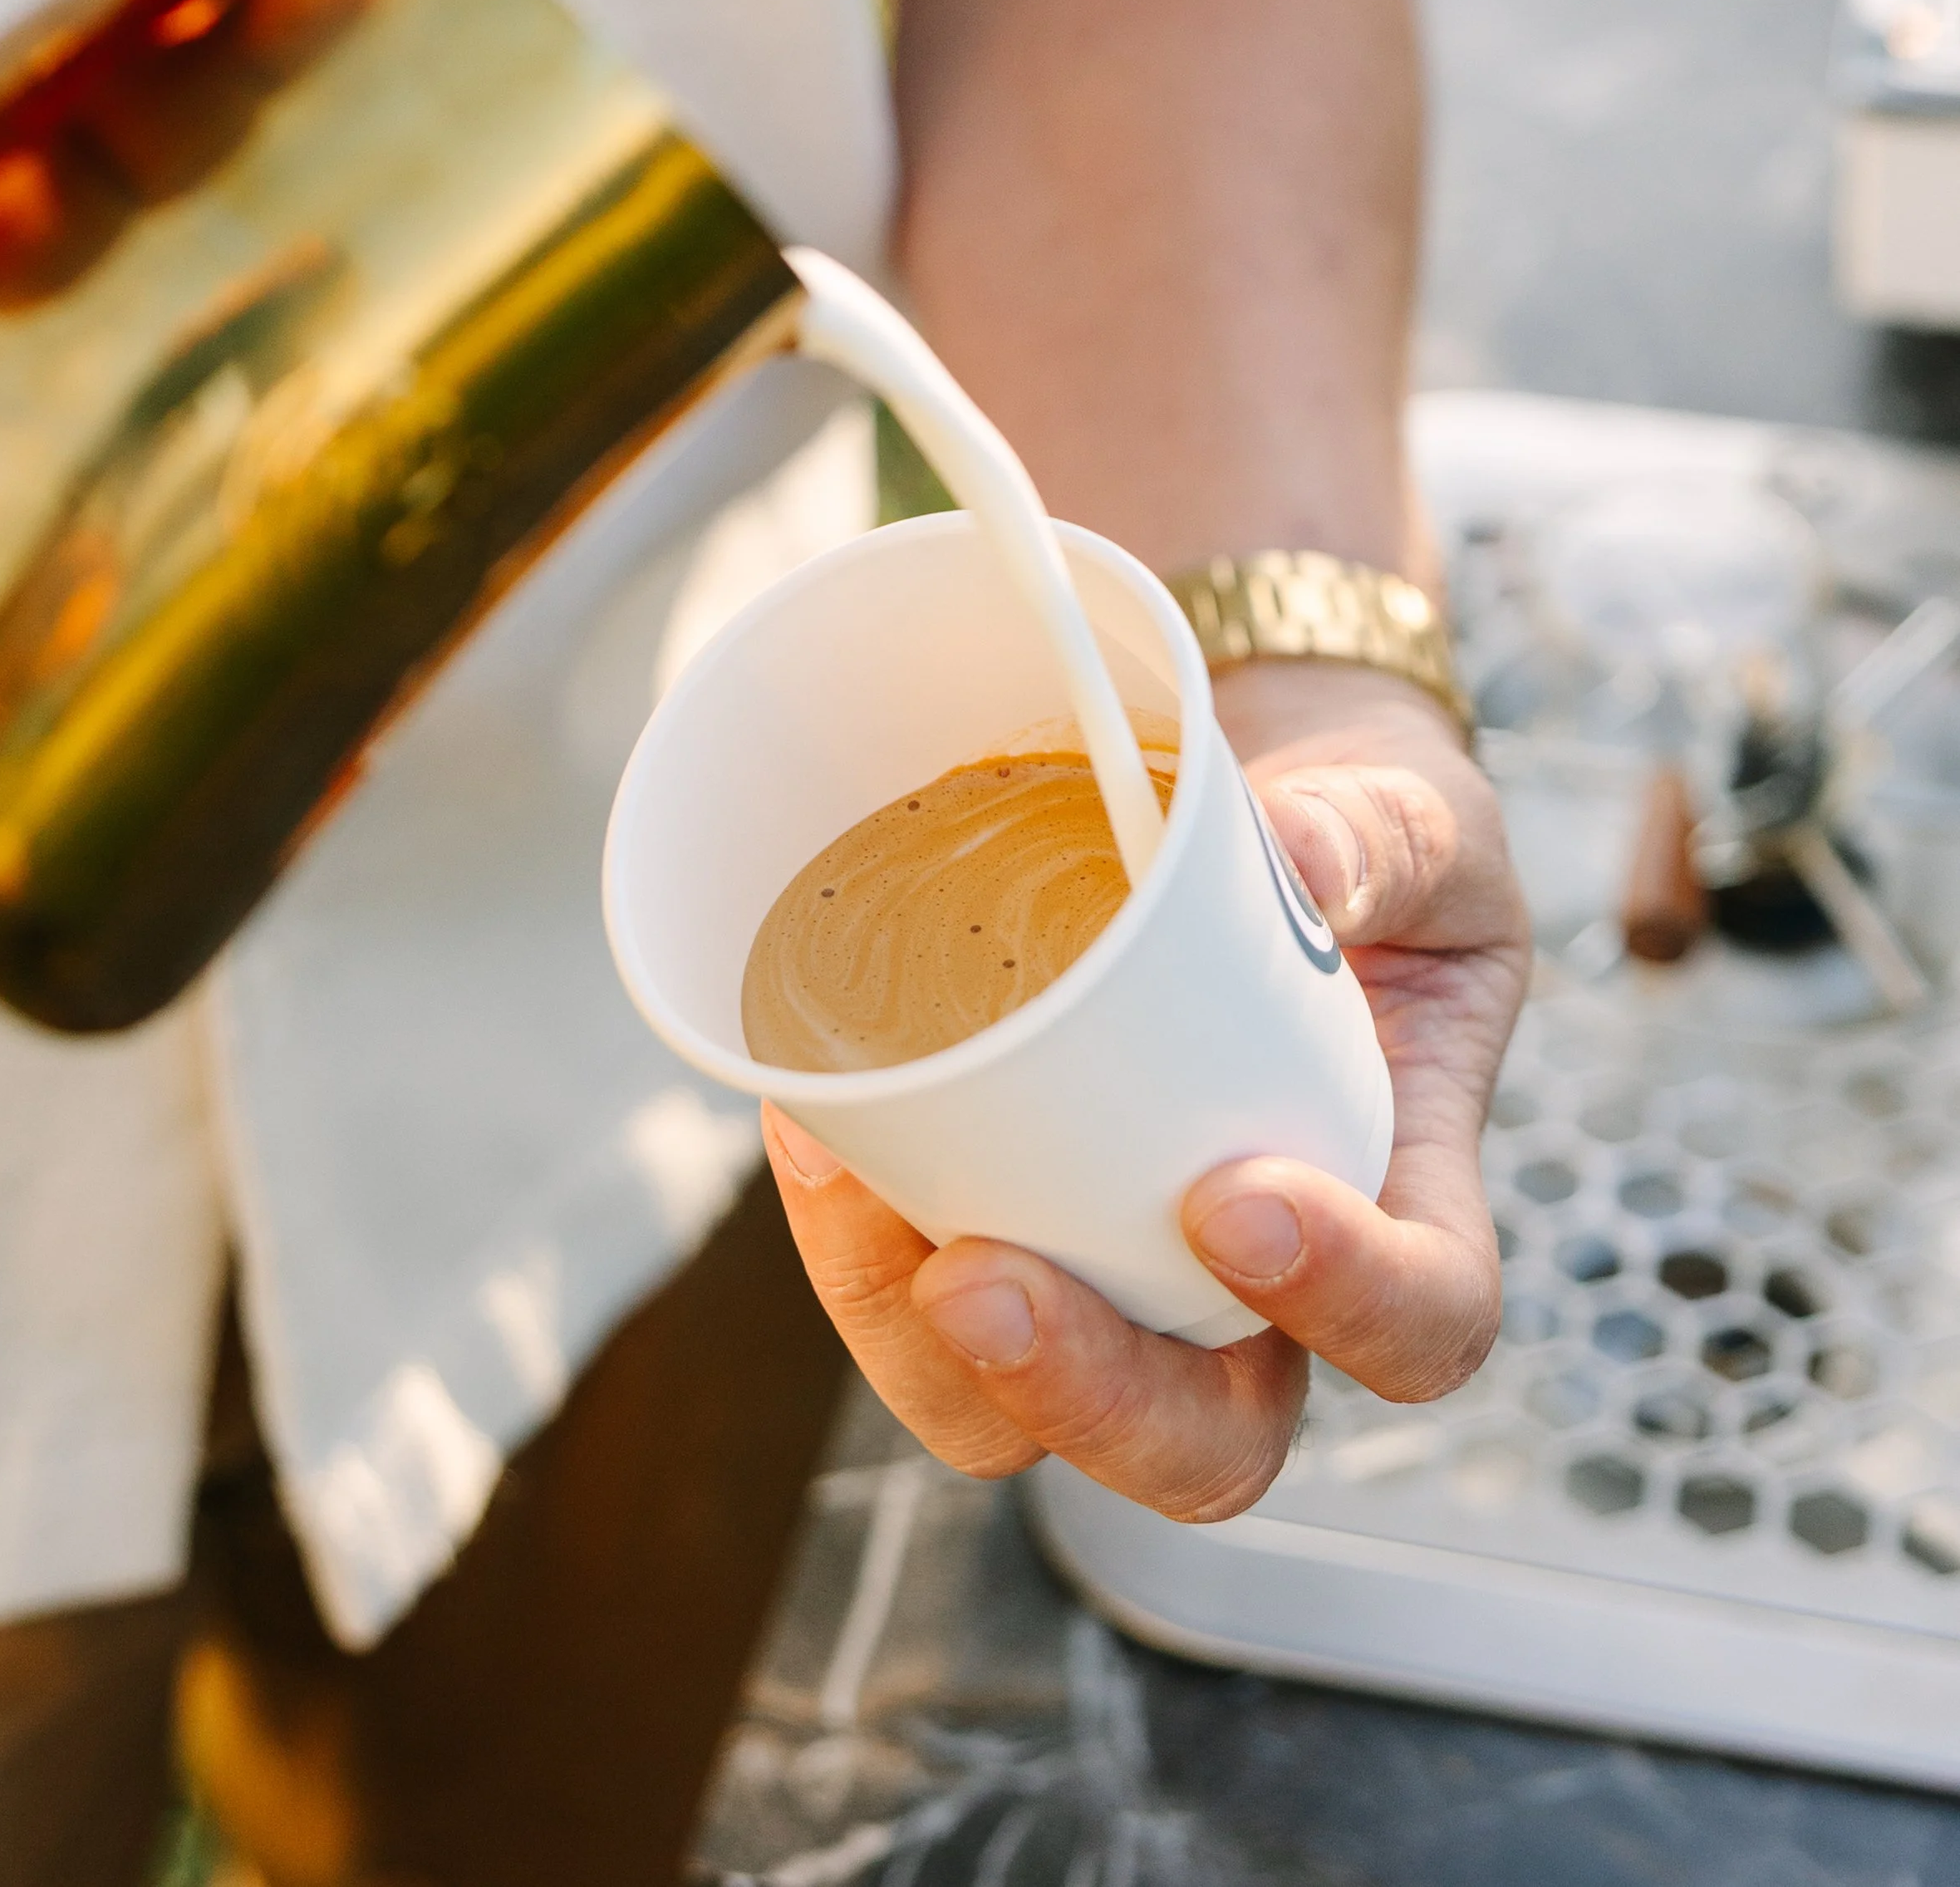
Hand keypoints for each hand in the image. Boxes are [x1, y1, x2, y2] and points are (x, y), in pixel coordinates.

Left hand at [765, 663, 1529, 1519]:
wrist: (1251, 793)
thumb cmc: (1360, 828)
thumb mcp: (1411, 813)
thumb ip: (1375, 837)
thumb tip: (1293, 854)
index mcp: (1403, 1189)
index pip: (1424, 1320)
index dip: (1345, 1306)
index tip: (1230, 1199)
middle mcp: (1260, 1278)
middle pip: (1204, 1443)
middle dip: (1085, 1396)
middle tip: (982, 1278)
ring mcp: (1116, 1263)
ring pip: (1022, 1414)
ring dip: (927, 1349)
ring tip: (854, 1189)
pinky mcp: (996, 1212)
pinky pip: (917, 1300)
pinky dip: (854, 1237)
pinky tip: (813, 1123)